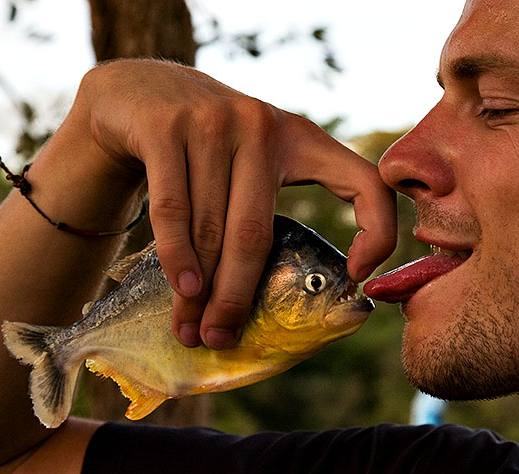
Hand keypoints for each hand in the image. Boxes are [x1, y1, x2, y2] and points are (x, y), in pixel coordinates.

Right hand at [70, 59, 396, 347]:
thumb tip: (274, 293)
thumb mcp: (253, 158)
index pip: (365, 182)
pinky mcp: (166, 128)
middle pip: (254, 234)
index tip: (356, 276)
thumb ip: (267, 202)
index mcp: (301, 137)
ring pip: (209, 229)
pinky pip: (173, 210)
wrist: (142, 89)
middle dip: (236, 297)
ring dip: (199, 290)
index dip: (377, 232)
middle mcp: (262, 126)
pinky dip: (177, 256)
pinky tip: (183, 289)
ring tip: (191, 329)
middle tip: (221, 338)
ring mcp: (213, 122)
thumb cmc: (207, 144)